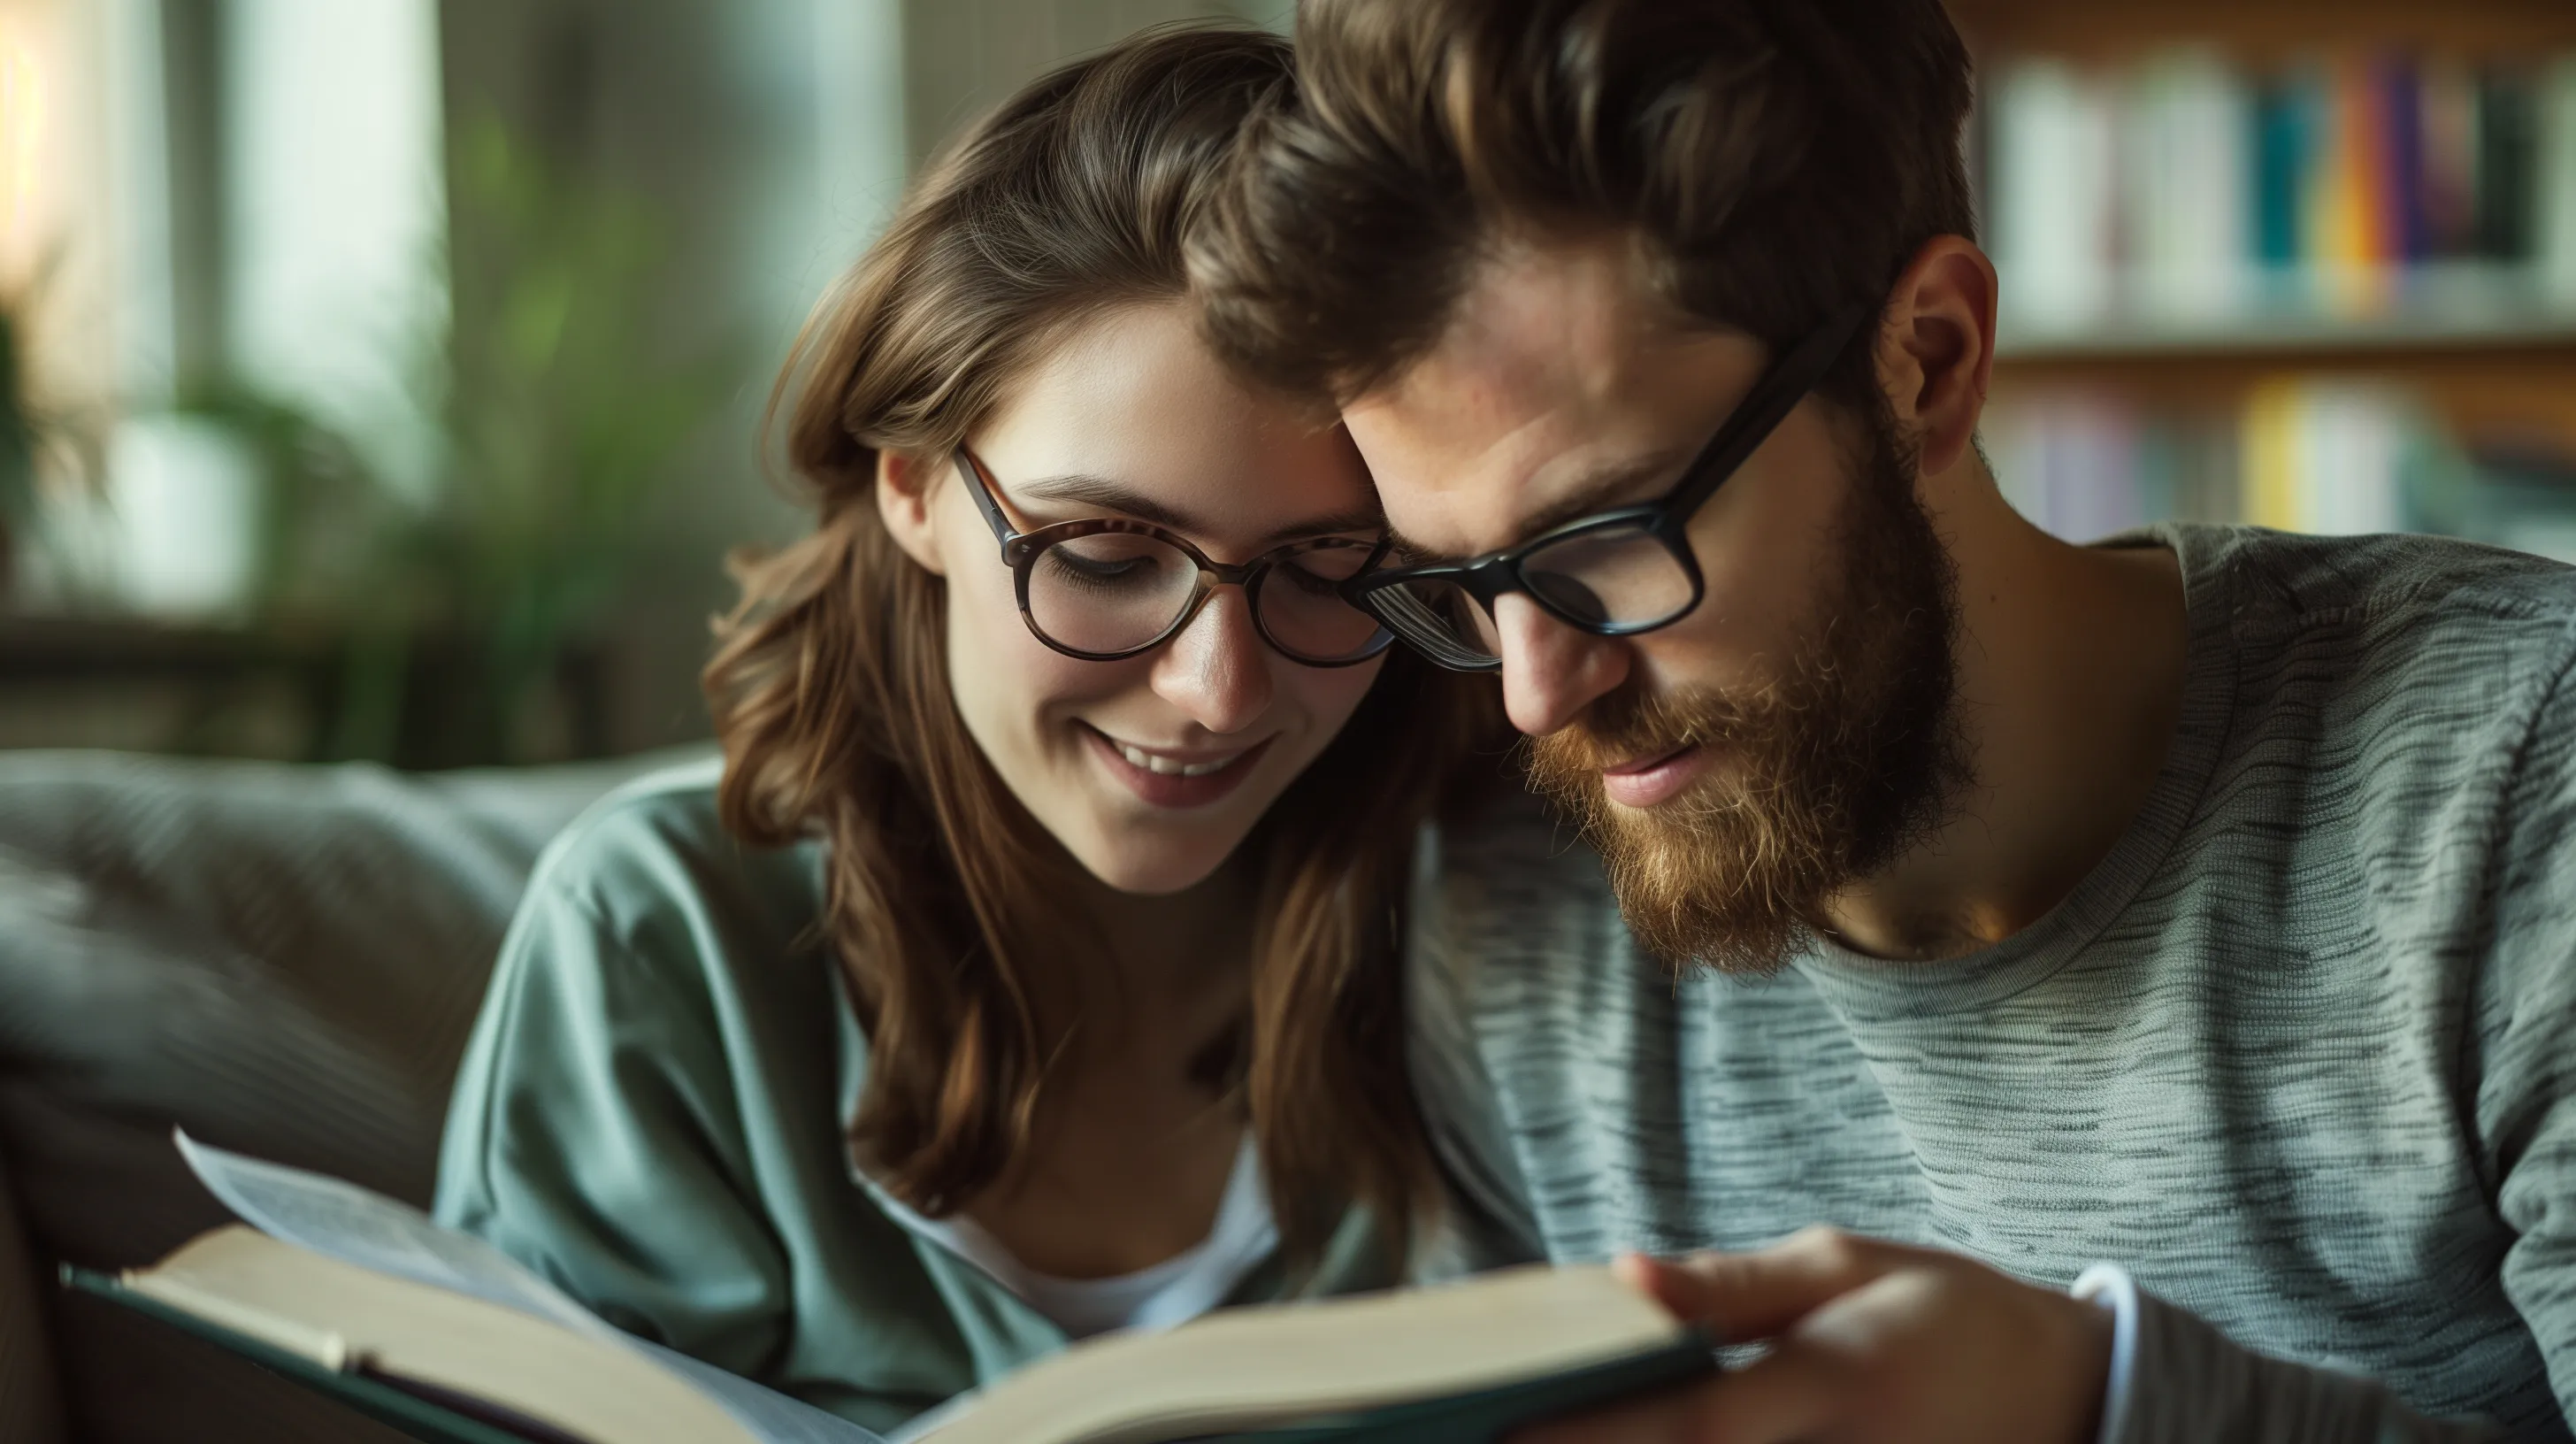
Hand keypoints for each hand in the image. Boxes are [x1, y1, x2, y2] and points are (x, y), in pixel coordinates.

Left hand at [1515, 1227, 2112, 1443]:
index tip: (1495, 1427)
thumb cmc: (1945, 1314)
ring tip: (1520, 1433)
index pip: (1693, 1424)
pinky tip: (1611, 1440)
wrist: (2076, 1397)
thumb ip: (1732, 1287)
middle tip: (1477, 1433)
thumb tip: (1619, 1279)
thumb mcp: (1848, 1266)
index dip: (1590, 1437)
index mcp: (1840, 1379)